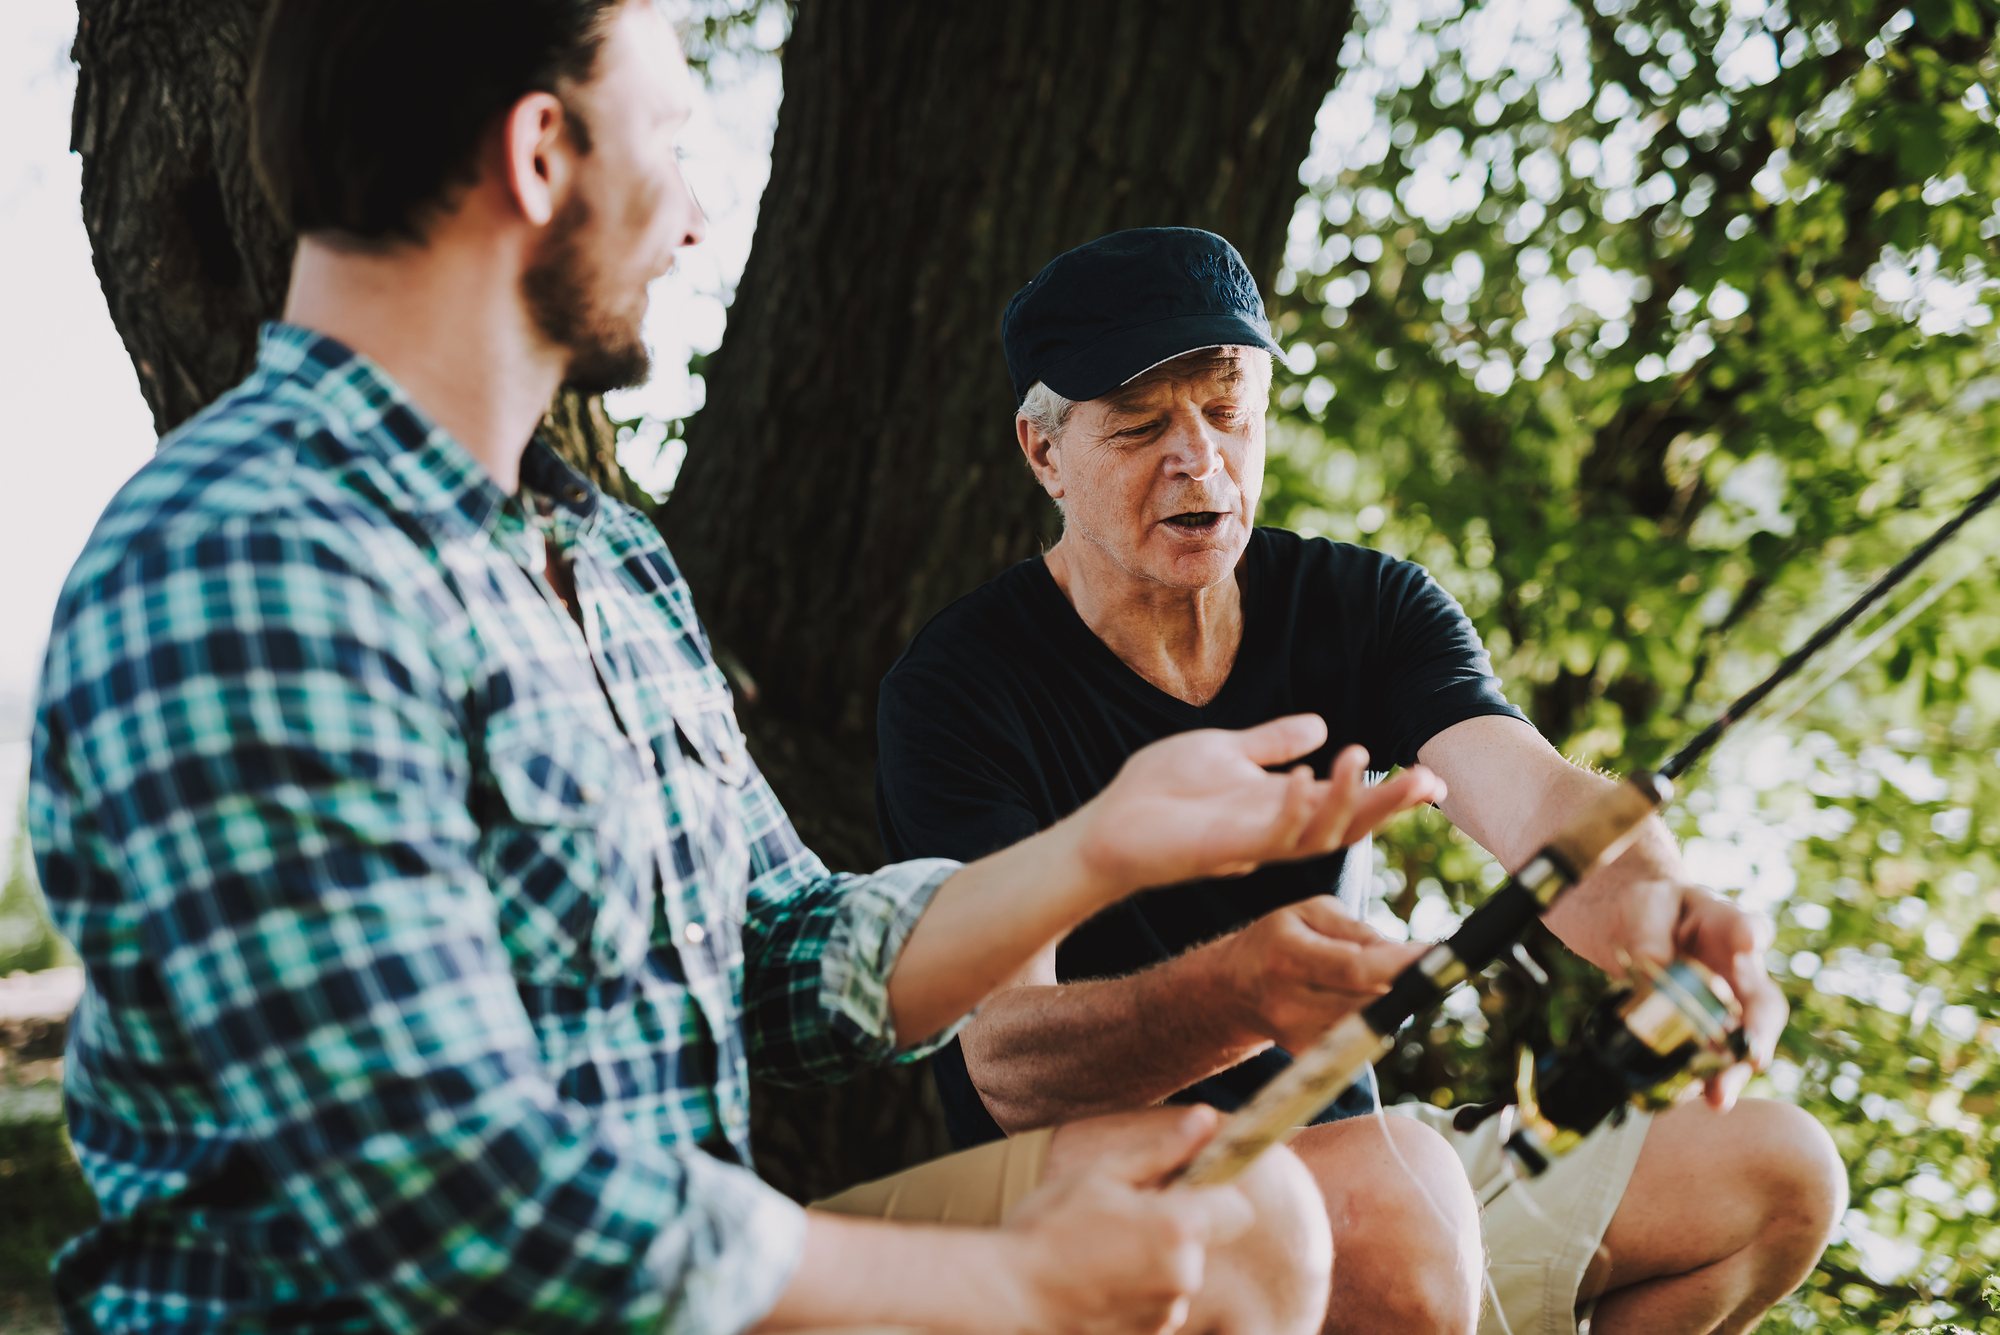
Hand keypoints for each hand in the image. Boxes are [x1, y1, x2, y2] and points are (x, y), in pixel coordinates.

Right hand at [999, 1107, 1251, 1334]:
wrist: (1006, 1294)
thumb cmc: (1048, 1227)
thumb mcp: (1102, 1175)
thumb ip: (1164, 1151)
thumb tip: (1207, 1119)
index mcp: (1177, 1227)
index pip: (1238, 1208)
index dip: (1214, 1194)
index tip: (1181, 1188)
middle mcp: (1183, 1275)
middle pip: (1202, 1240)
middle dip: (1174, 1226)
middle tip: (1119, 1218)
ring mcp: (1167, 1313)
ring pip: (1179, 1272)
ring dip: (1155, 1260)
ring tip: (1101, 1252)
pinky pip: (1160, 1303)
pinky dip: (1139, 1290)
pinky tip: (1098, 1280)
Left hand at [1077, 716, 1445, 892]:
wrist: (1110, 824)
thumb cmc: (1161, 792)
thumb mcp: (1226, 752)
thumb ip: (1272, 742)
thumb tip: (1320, 726)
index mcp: (1281, 806)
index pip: (1348, 802)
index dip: (1390, 792)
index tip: (1432, 776)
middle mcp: (1277, 829)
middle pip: (1349, 824)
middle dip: (1390, 804)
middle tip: (1430, 780)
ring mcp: (1253, 843)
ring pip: (1318, 832)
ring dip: (1344, 799)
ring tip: (1360, 755)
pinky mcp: (1224, 849)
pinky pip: (1270, 834)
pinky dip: (1292, 808)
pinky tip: (1305, 778)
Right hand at [1212, 897, 1426, 1054]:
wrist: (1232, 990)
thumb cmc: (1276, 941)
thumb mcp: (1308, 913)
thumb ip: (1356, 930)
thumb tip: (1401, 953)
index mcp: (1287, 955)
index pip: (1354, 968)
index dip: (1399, 964)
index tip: (1433, 954)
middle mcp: (1289, 1001)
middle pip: (1368, 1001)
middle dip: (1400, 982)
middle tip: (1415, 963)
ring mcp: (1298, 1035)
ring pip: (1368, 1023)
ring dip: (1387, 1001)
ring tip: (1381, 978)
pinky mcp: (1308, 1055)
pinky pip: (1357, 1039)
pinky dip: (1370, 1019)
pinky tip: (1361, 1000)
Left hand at [1597, 875, 1784, 1109]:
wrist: (1638, 929)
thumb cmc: (1653, 910)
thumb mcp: (1646, 906)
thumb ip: (1650, 932)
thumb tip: (1654, 970)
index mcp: (1726, 925)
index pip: (1745, 926)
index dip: (1750, 932)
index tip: (1750, 939)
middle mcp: (1739, 972)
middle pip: (1762, 1005)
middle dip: (1760, 1034)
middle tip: (1755, 1057)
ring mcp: (1727, 1006)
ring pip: (1741, 1044)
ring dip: (1731, 1073)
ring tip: (1719, 1098)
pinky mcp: (1704, 1032)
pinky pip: (1709, 1061)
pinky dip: (1699, 1081)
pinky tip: (1684, 1097)